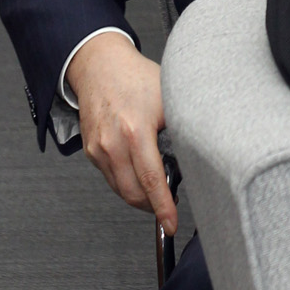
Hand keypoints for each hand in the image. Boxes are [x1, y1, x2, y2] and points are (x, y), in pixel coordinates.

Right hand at [67, 33, 176, 233]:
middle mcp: (113, 143)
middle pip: (133, 193)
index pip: (151, 179)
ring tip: (157, 188)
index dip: (163, 206)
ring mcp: (98, 150)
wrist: (100, 65)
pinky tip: (139, 172)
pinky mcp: (90, 152)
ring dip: (139, 196)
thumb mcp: (168, 97)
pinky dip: (127, 182)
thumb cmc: (137, 77)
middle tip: (169, 205)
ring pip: (121, 189)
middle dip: (152, 206)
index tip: (171, 223)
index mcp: (136, 130)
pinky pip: (111, 178)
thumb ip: (180, 127)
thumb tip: (199, 154)